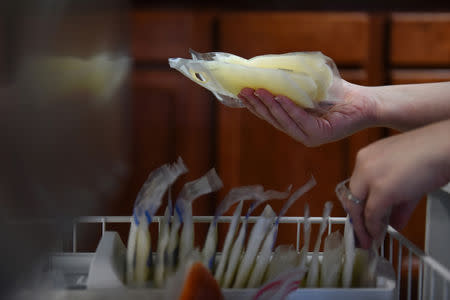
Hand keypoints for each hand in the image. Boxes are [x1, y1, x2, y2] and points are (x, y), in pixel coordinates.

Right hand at [237, 80, 378, 146]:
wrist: (365, 102)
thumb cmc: (339, 95)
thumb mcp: (311, 89)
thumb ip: (293, 87)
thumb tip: (271, 71)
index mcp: (297, 125)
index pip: (272, 117)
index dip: (256, 106)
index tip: (243, 94)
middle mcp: (301, 134)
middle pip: (274, 120)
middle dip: (258, 105)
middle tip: (245, 91)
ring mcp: (310, 137)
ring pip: (284, 121)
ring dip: (269, 106)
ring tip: (258, 91)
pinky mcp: (321, 134)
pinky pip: (300, 119)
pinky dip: (289, 109)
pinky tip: (279, 97)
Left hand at [342, 120, 449, 248]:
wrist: (445, 147)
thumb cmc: (432, 155)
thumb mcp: (407, 178)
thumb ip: (397, 201)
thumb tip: (393, 221)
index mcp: (366, 156)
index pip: (355, 187)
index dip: (358, 207)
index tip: (361, 219)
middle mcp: (363, 164)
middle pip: (352, 197)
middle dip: (358, 220)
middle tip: (363, 235)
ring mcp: (371, 176)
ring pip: (359, 207)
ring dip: (365, 227)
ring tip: (371, 238)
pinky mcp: (382, 190)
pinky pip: (372, 214)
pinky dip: (374, 228)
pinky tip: (378, 234)